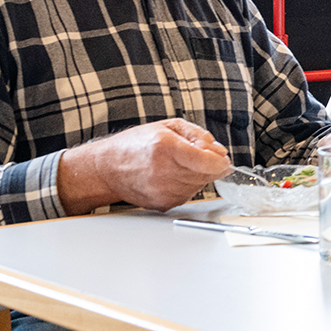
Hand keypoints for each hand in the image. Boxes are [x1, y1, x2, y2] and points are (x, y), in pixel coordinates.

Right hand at [57, 118, 230, 214]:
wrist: (107, 168)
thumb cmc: (136, 144)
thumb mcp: (169, 126)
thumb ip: (199, 135)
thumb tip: (219, 150)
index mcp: (166, 148)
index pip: (207, 161)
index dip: (220, 160)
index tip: (223, 158)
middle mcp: (164, 172)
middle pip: (206, 175)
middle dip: (209, 165)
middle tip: (198, 156)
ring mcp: (162, 191)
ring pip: (199, 186)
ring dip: (198, 176)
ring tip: (179, 164)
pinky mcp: (162, 204)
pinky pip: (188, 195)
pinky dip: (187, 186)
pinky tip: (172, 176)